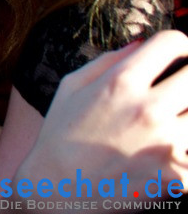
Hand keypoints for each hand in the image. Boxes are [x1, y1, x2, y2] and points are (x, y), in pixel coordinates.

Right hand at [17, 31, 187, 191]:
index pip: (174, 42)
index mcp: (121, 82)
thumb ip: (109, 60)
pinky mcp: (177, 176)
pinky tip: (173, 150)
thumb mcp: (72, 86)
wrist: (56, 189)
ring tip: (175, 118)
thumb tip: (142, 45)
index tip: (178, 57)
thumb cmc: (61, 135)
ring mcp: (166, 144)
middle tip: (180, 87)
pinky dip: (187, 151)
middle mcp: (148, 109)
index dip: (179, 45)